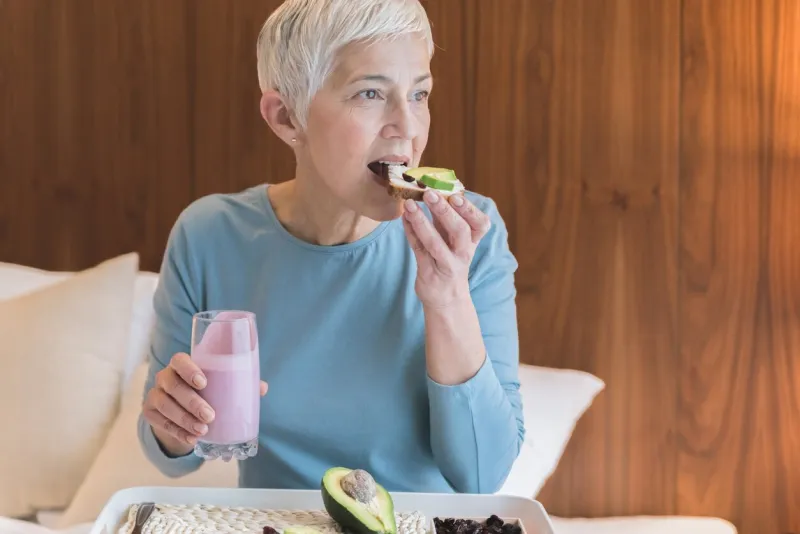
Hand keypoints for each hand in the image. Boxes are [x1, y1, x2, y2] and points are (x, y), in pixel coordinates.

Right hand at [143, 352, 267, 456]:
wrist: (183, 411)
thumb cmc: (206, 393)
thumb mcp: (220, 386)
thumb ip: (239, 384)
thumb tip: (262, 388)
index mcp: (182, 365)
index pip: (179, 360)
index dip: (189, 369)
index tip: (203, 383)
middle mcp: (165, 377)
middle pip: (172, 385)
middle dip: (191, 401)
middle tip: (210, 415)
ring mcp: (154, 394)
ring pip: (165, 404)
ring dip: (184, 419)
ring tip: (203, 430)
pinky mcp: (150, 413)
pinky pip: (160, 422)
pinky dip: (177, 432)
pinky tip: (192, 439)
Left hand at [401, 190, 491, 308]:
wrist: (447, 298)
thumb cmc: (450, 261)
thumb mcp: (456, 241)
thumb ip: (448, 218)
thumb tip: (436, 188)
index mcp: (473, 242)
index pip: (480, 224)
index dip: (470, 210)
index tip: (457, 195)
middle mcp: (462, 253)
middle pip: (460, 231)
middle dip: (445, 211)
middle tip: (429, 194)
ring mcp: (446, 264)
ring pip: (436, 242)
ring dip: (422, 222)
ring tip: (409, 205)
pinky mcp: (428, 272)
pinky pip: (418, 250)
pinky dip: (410, 232)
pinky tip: (403, 218)